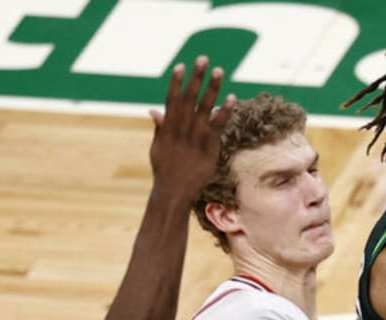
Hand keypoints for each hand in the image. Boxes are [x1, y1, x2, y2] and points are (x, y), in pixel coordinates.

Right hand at [149, 56, 235, 206]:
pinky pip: (217, 127)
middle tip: (203, 59)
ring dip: (212, 89)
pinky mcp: (208, 149)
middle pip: (189, 99)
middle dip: (196, 78)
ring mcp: (195, 140)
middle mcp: (181, 131)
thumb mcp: (158, 148)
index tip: (181, 66)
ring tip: (219, 71)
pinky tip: (231, 98)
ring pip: (204, 108)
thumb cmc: (165, 170)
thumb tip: (153, 110)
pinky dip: (223, 112)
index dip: (176, 82)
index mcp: (168, 129)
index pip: (172, 100)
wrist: (173, 193)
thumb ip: (160, 128)